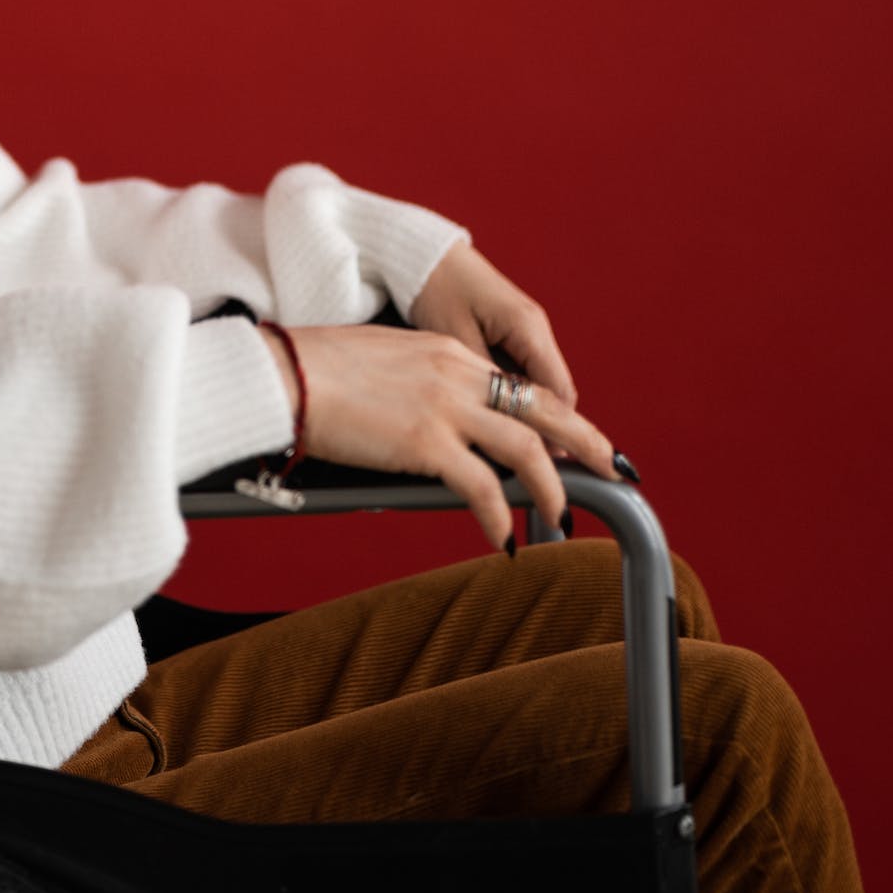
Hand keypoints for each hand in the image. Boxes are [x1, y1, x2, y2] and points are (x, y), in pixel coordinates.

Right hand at [262, 320, 618, 549]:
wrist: (283, 374)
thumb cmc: (313, 371)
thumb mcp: (381, 363)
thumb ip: (418, 386)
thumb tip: (428, 424)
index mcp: (445, 352)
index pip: (512, 383)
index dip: (548, 410)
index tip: (568, 432)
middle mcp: (455, 373)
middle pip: (540, 407)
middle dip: (581, 438)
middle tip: (609, 463)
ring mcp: (444, 407)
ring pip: (526, 447)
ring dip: (551, 486)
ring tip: (564, 514)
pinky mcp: (425, 442)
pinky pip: (482, 487)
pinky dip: (500, 516)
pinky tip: (503, 540)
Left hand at [407, 240, 579, 455]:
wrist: (418, 253)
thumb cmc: (432, 287)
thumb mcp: (454, 340)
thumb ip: (479, 383)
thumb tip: (495, 427)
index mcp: (527, 328)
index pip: (556, 394)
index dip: (557, 434)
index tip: (552, 469)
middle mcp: (533, 330)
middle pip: (554, 395)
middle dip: (557, 434)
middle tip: (554, 477)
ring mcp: (522, 331)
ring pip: (538, 387)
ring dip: (535, 420)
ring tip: (528, 462)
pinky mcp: (506, 332)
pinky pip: (521, 374)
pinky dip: (517, 402)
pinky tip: (503, 426)